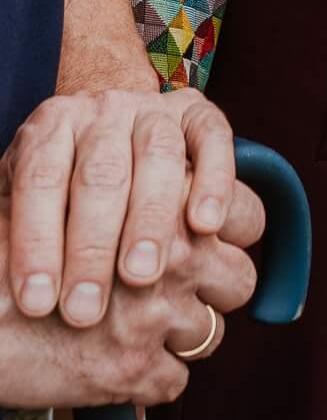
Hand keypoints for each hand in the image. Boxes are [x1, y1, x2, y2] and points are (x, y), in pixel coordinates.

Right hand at [0, 186, 259, 408]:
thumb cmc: (18, 244)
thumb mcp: (83, 191)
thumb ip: (140, 191)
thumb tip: (194, 202)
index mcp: (169, 199)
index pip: (247, 215)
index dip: (234, 232)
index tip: (216, 240)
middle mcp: (174, 255)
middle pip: (241, 279)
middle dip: (220, 289)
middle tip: (187, 291)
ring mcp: (157, 315)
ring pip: (210, 334)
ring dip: (184, 335)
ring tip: (145, 328)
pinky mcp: (132, 370)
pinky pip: (174, 382)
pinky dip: (152, 379)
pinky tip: (121, 362)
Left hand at [1, 88, 251, 328]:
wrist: (107, 128)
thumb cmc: (59, 189)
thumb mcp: (18, 200)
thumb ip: (11, 231)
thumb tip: (7, 291)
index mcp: (51, 125)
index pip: (39, 180)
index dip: (35, 242)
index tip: (36, 303)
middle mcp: (104, 110)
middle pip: (100, 173)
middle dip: (92, 245)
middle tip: (85, 311)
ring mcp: (156, 109)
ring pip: (158, 156)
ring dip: (151, 220)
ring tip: (140, 278)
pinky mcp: (199, 115)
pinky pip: (212, 139)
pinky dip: (213, 181)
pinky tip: (205, 226)